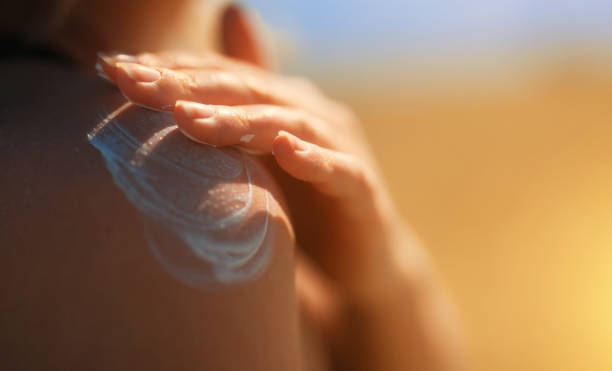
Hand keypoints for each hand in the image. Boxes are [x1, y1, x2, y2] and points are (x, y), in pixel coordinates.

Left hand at [96, 51, 425, 301]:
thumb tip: (184, 87)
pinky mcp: (362, 189)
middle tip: (136, 84)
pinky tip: (283, 152)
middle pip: (250, 90)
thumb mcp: (255, 163)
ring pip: (288, 123)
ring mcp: (341, 148)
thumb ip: (226, 121)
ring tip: (188, 121)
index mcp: (282, 104)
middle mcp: (312, 114)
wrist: (358, 260)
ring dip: (240, 120)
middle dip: (191, 87)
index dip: (174, 69)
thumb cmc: (299, 206)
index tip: (116, 71)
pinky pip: (339, 169)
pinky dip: (313, 158)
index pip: (224, 75)